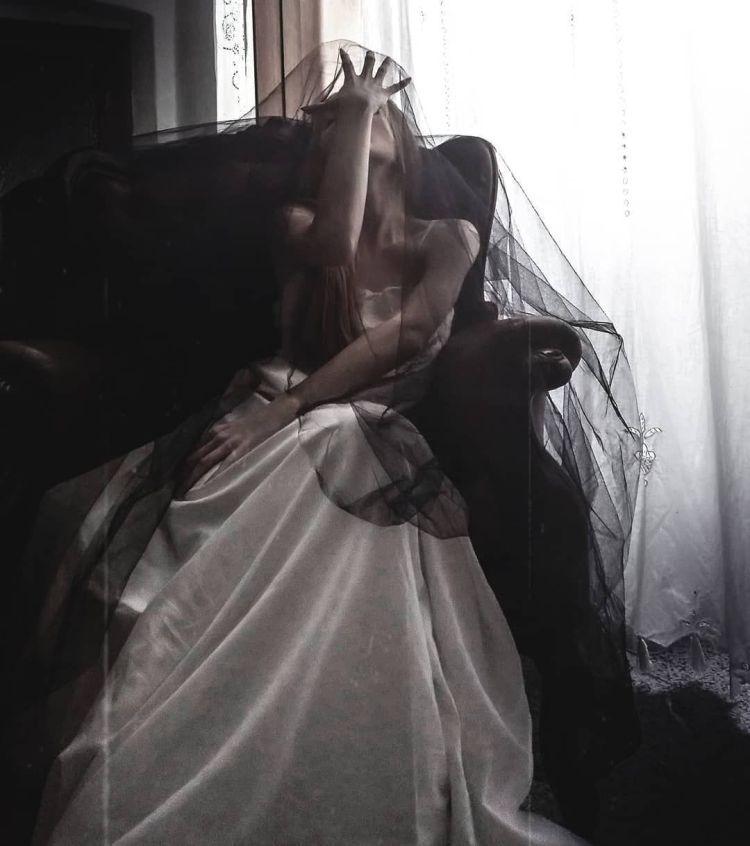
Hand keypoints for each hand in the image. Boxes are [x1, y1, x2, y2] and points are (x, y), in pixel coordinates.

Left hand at [174, 393, 300, 497]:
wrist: (275, 414)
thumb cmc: (257, 423)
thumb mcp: (234, 429)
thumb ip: (222, 440)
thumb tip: (210, 456)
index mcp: (216, 432)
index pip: (194, 452)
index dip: (183, 467)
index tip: (176, 480)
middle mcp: (218, 436)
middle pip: (195, 459)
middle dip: (183, 476)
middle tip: (175, 492)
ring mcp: (229, 443)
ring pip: (204, 462)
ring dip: (191, 478)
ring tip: (183, 493)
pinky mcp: (241, 449)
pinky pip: (224, 465)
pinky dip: (213, 476)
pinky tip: (206, 487)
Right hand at [302, 48, 409, 117]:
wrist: (356, 111)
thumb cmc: (342, 109)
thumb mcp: (327, 108)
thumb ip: (316, 109)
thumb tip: (302, 110)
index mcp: (352, 80)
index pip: (347, 65)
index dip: (344, 57)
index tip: (342, 49)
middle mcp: (365, 79)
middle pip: (368, 64)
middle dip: (370, 58)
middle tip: (371, 53)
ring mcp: (375, 85)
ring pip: (383, 72)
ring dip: (387, 66)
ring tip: (390, 59)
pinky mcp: (384, 94)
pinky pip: (395, 88)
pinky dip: (402, 84)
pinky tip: (410, 79)